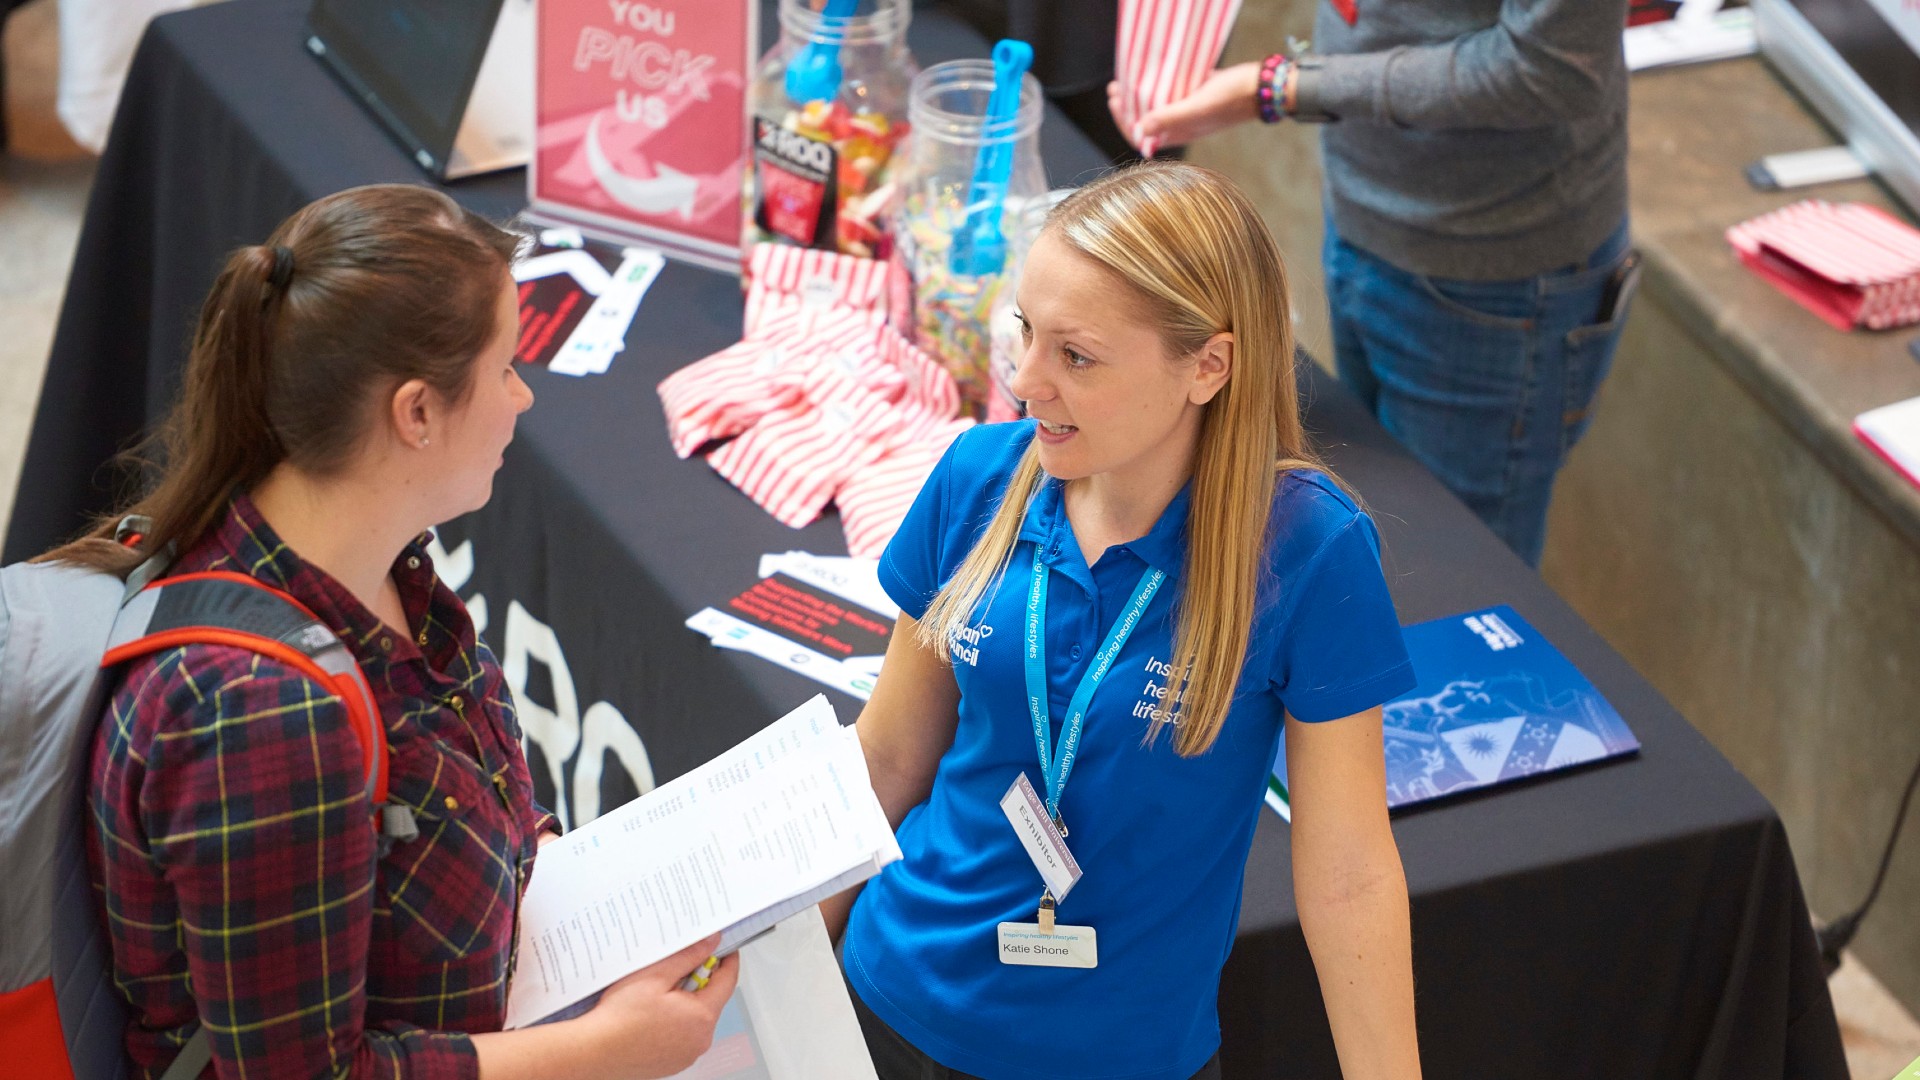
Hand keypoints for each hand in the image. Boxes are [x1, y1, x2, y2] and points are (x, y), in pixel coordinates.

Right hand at [577, 934, 740, 1078]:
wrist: (594, 1052)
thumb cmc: (620, 1018)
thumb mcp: (656, 975)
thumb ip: (688, 956)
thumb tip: (711, 943)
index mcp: (702, 1017)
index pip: (728, 980)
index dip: (727, 959)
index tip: (723, 948)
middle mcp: (700, 1040)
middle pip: (711, 1000)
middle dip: (698, 981)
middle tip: (676, 968)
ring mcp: (687, 1054)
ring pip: (695, 1019)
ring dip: (684, 1003)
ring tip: (657, 994)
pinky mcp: (672, 1062)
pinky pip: (682, 1036)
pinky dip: (674, 1022)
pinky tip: (651, 1015)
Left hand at [1108, 62, 1262, 154]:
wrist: (1263, 87)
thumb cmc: (1232, 98)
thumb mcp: (1198, 107)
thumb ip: (1170, 119)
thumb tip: (1140, 130)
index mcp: (1180, 134)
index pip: (1143, 137)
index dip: (1125, 122)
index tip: (1116, 102)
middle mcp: (1182, 125)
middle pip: (1146, 122)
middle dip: (1127, 108)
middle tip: (1115, 89)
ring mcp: (1189, 111)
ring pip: (1157, 107)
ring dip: (1139, 96)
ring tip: (1126, 80)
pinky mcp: (1196, 96)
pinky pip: (1171, 94)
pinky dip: (1158, 87)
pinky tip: (1150, 74)